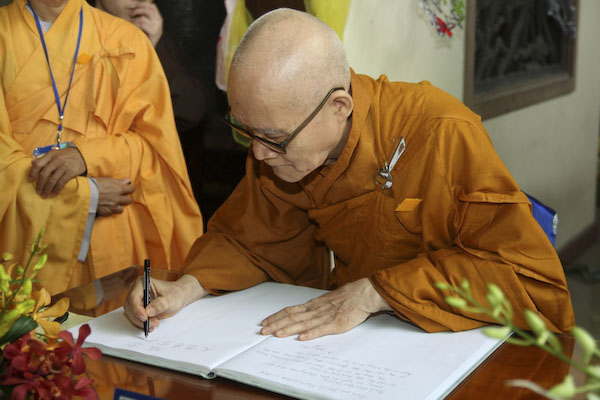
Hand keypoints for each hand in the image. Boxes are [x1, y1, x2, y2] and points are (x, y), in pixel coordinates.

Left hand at [29, 147, 86, 197]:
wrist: (84, 155)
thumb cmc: (68, 154)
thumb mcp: (56, 153)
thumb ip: (45, 157)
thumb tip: (32, 162)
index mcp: (51, 155)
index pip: (38, 164)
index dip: (33, 173)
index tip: (30, 180)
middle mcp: (56, 160)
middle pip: (44, 174)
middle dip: (40, 184)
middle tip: (38, 191)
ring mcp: (64, 167)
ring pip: (52, 180)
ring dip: (47, 189)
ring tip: (44, 195)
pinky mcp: (70, 173)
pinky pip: (61, 183)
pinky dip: (56, 189)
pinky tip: (53, 194)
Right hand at [95, 177, 134, 216]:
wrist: (84, 194)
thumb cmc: (94, 185)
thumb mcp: (107, 180)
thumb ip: (118, 181)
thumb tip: (128, 180)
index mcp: (119, 189)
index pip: (131, 189)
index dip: (130, 188)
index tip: (128, 188)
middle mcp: (118, 198)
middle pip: (129, 200)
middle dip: (126, 198)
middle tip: (121, 197)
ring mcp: (113, 206)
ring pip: (122, 208)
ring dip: (119, 206)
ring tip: (114, 203)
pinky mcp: (107, 212)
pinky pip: (113, 213)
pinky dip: (111, 210)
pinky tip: (107, 207)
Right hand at [124, 274, 207, 331]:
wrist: (179, 297)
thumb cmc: (175, 294)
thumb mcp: (170, 299)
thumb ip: (160, 304)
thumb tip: (148, 312)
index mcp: (143, 283)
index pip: (134, 297)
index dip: (137, 308)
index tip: (145, 317)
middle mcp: (137, 291)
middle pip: (130, 307)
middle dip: (139, 318)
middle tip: (151, 324)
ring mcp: (137, 301)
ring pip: (131, 314)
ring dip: (140, 322)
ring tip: (154, 325)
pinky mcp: (139, 309)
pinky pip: (136, 318)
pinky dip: (142, 324)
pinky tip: (151, 326)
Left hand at [129, 1, 162, 46]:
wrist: (148, 50)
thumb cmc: (145, 37)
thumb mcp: (147, 25)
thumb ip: (146, 16)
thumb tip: (140, 5)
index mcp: (159, 18)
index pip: (152, 6)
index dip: (143, 4)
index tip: (134, 6)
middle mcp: (159, 22)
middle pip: (147, 10)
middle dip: (137, 10)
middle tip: (131, 14)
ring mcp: (157, 27)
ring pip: (143, 17)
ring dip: (135, 20)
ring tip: (132, 23)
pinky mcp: (154, 32)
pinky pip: (142, 24)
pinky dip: (136, 25)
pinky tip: (134, 28)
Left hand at [260, 278, 392, 340]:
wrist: (363, 294)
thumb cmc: (347, 297)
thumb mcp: (327, 301)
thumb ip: (315, 308)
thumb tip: (303, 314)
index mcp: (313, 305)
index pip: (290, 310)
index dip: (276, 316)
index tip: (265, 321)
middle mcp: (316, 310)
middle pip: (292, 317)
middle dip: (276, 324)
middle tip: (262, 330)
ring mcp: (325, 317)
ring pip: (303, 323)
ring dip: (288, 329)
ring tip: (276, 334)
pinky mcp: (336, 323)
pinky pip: (321, 329)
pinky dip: (310, 334)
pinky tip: (301, 338)